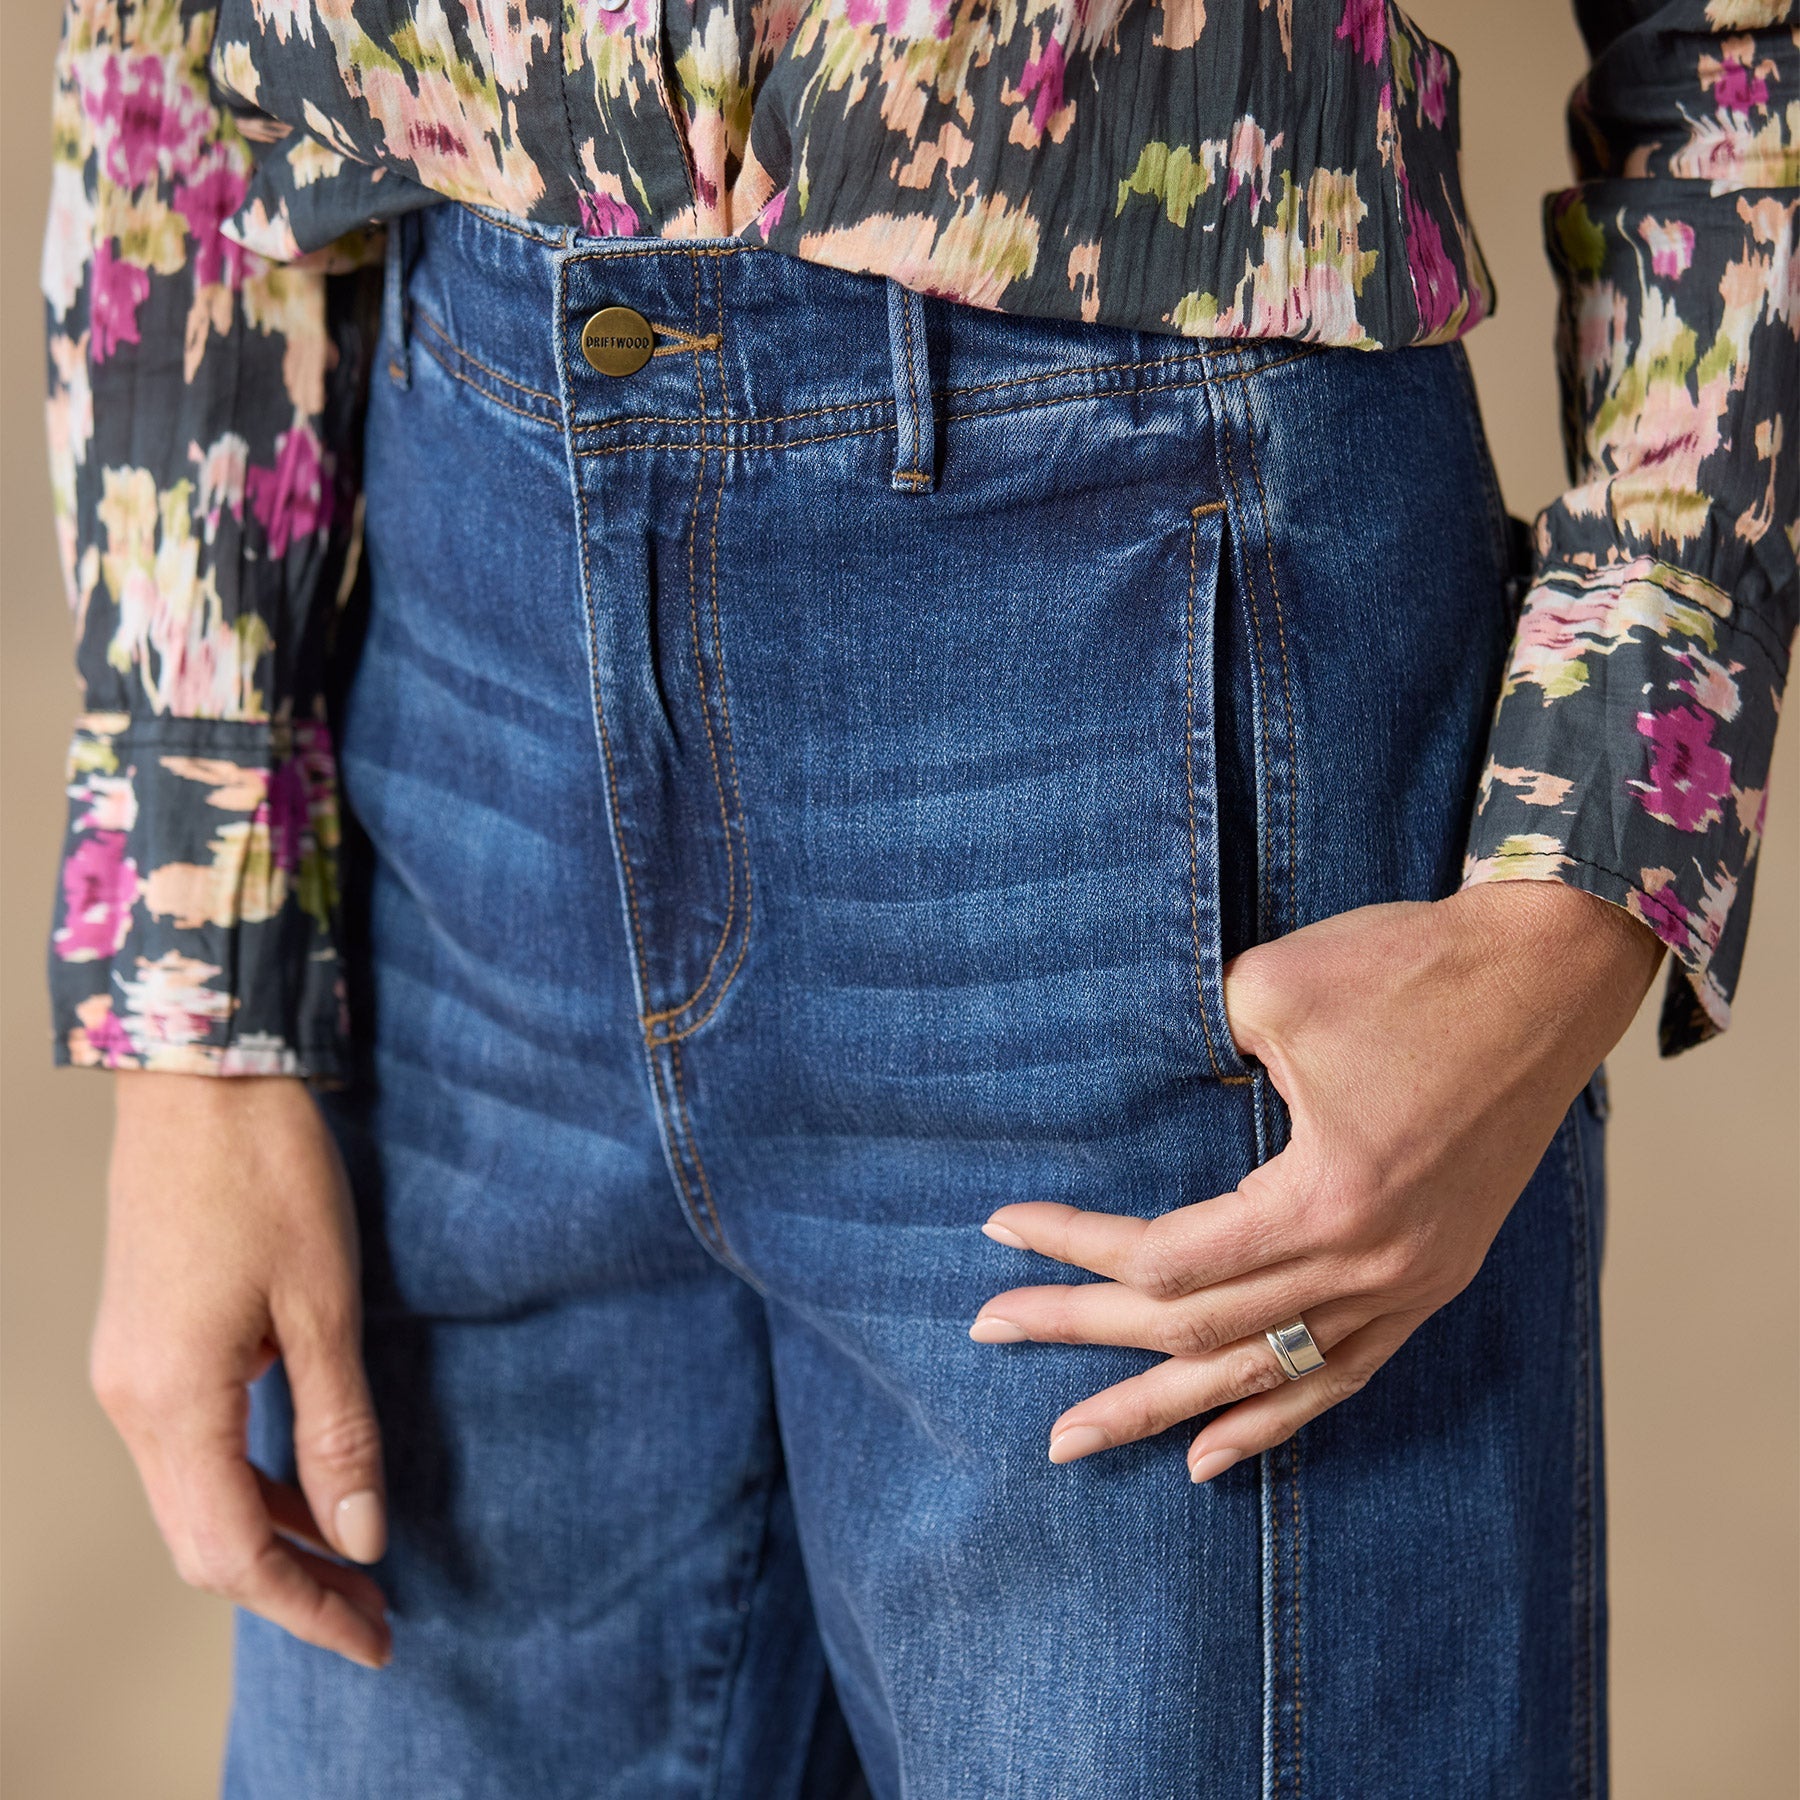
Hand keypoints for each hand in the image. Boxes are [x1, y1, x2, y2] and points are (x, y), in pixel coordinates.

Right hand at [91, 1073, 390, 1666]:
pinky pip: (190, 1448)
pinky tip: (307, 1480)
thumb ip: (339, 1426)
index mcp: (173, 1401)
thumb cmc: (268, 1177)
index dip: (307, 1608)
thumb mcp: (324, 1305)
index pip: (234, 1553)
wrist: (202, 1079)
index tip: (376, 1638)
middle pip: (202, 1543)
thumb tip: (358, 1535)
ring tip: (351, 1559)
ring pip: (193, 1499)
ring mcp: (128, 1373)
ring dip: (270, 1536)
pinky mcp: (144, 1344)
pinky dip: (249, 1481)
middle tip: (375, 1615)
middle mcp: (131, 1402)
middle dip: (289, 1588)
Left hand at [969, 882, 1664, 1481]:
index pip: (1166, 1257)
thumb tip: (1138, 1080)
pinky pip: (1343, 1375)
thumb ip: (1195, 1048)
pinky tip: (1211, 1456)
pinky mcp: (1435, 1277)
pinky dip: (1272, 1418)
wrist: (1549, 973)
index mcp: (1326, 1198)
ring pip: (1265, 1375)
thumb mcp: (1274, 989)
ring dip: (1162, 1409)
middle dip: (1083, 1333)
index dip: (1073, 1244)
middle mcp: (1369, 1263)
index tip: (999, 1225)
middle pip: (1197, 1329)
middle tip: (991, 1329)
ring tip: (1073, 1439)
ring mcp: (1410, 1282)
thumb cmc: (1411, 966)